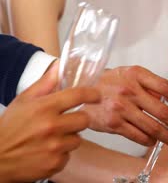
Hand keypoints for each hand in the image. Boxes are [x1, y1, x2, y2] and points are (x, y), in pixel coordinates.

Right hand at [0, 62, 99, 181]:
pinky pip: (68, 155)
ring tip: (51, 138)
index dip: (91, 94)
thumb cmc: (9, 128)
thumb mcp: (23, 101)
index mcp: (44, 107)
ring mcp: (54, 146)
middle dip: (77, 120)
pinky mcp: (55, 163)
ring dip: (68, 138)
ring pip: (78, 139)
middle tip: (65, 122)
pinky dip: (61, 154)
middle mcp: (51, 126)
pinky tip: (46, 151)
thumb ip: (45, 84)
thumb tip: (59, 66)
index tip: (96, 95)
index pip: (78, 95)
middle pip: (84, 119)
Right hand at [81, 65, 167, 145]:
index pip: (167, 87)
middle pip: (162, 111)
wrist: (79, 91)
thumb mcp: (133, 76)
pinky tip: (154, 141)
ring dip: (167, 136)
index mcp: (136, 74)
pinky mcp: (112, 123)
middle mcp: (128, 90)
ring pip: (152, 127)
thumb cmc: (109, 83)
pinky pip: (138, 136)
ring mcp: (120, 108)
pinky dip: (149, 141)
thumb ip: (159, 85)